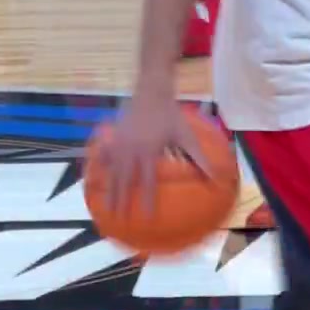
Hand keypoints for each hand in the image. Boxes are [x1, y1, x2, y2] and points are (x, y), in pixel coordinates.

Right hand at [94, 90, 212, 218]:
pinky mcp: (114, 136)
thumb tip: (215, 177)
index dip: (147, 199)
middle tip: (118, 218)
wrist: (152, 91)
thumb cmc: (171, 115)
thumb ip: (199, 157)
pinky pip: (104, 154)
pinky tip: (94, 179)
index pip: (148, 180)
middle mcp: (132, 148)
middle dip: (121, 200)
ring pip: (112, 170)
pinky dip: (99, 167)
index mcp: (149, 150)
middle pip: (125, 179)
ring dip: (108, 189)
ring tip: (105, 207)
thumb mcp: (186, 135)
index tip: (146, 217)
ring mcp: (120, 142)